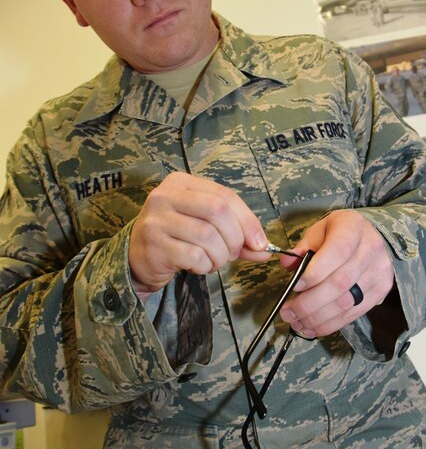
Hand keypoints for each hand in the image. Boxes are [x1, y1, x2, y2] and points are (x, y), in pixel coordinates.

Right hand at [129, 172, 268, 297]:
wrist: (138, 259)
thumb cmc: (177, 238)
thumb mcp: (206, 226)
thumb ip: (236, 234)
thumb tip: (265, 248)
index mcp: (181, 182)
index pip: (225, 196)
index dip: (248, 220)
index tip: (260, 242)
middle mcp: (165, 196)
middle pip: (218, 211)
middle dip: (235, 238)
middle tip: (233, 254)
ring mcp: (157, 219)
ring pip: (208, 236)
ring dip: (220, 256)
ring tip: (213, 261)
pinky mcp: (154, 245)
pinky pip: (194, 256)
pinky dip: (204, 265)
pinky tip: (197, 266)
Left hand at [279, 210, 394, 337]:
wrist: (373, 236)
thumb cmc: (340, 232)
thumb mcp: (320, 230)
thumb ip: (303, 246)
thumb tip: (287, 263)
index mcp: (353, 228)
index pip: (337, 252)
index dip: (315, 273)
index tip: (294, 287)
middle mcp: (371, 250)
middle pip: (340, 282)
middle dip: (310, 302)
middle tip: (288, 312)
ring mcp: (379, 273)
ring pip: (347, 302)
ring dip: (318, 317)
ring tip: (297, 323)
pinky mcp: (381, 291)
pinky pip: (354, 313)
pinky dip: (331, 324)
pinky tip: (312, 328)